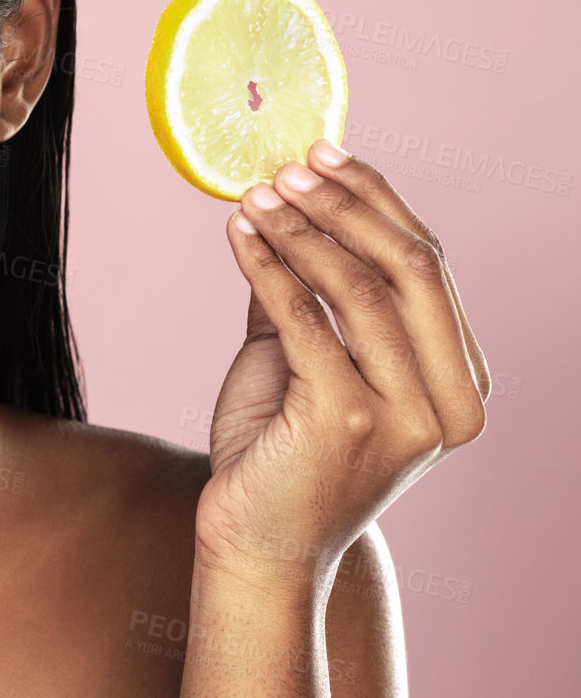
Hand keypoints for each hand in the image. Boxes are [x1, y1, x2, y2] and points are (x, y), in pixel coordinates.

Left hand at [196, 138, 489, 587]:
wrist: (258, 541)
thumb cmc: (284, 450)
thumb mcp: (308, 359)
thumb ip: (313, 293)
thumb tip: (290, 206)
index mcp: (461, 383)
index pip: (429, 267)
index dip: (377, 202)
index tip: (327, 155)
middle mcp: (450, 402)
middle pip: (408, 269)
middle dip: (343, 205)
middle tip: (288, 166)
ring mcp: (405, 415)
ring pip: (359, 288)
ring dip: (300, 230)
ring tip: (255, 196)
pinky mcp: (345, 420)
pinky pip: (303, 319)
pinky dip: (266, 266)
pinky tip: (237, 236)